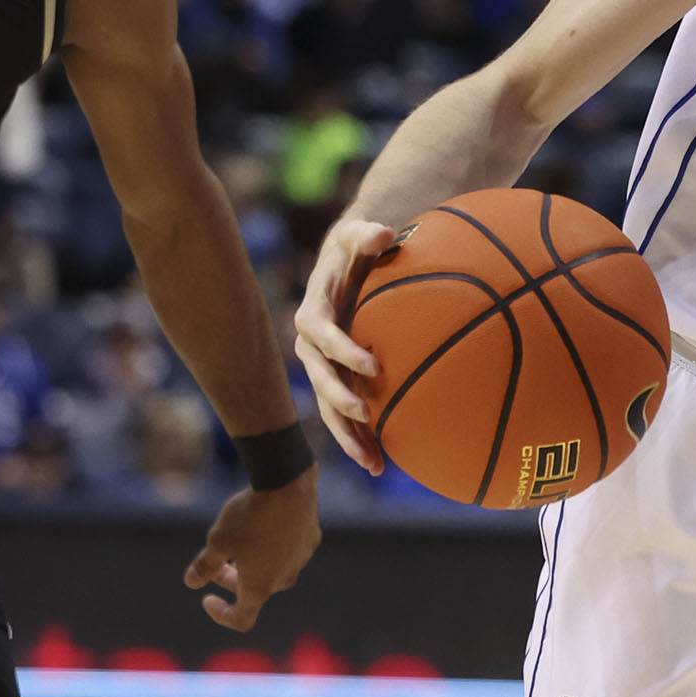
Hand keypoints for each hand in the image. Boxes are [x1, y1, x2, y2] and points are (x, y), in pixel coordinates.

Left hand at [184, 471, 321, 631]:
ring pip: (273, 569)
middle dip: (232, 580)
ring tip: (238, 539)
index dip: (221, 614)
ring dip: (253, 563)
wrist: (287, 484)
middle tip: (216, 562)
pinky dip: (272, 546)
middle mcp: (284, 579)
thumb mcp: (218, 541)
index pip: (241, 618)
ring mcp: (300, 559)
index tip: (206, 598)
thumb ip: (205, 566)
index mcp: (260, 587)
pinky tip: (263, 523)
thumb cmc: (249, 517)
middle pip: (255, 590)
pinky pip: (288, 550)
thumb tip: (191, 582)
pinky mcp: (310, 540)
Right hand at [292, 214, 400, 470]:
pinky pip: (345, 417)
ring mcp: (323, 368)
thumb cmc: (357, 249)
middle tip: (367, 411)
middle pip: (320, 378)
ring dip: (348, 435)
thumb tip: (384, 232)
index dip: (343, 350)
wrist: (350, 266)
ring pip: (329, 408)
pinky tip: (382, 465)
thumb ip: (367, 234)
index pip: (323, 334)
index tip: (373, 364)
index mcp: (314, 312)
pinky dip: (360, 439)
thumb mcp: (358, 236)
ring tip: (373, 462)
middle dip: (340, 398)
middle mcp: (312, 346)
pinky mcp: (337, 383)